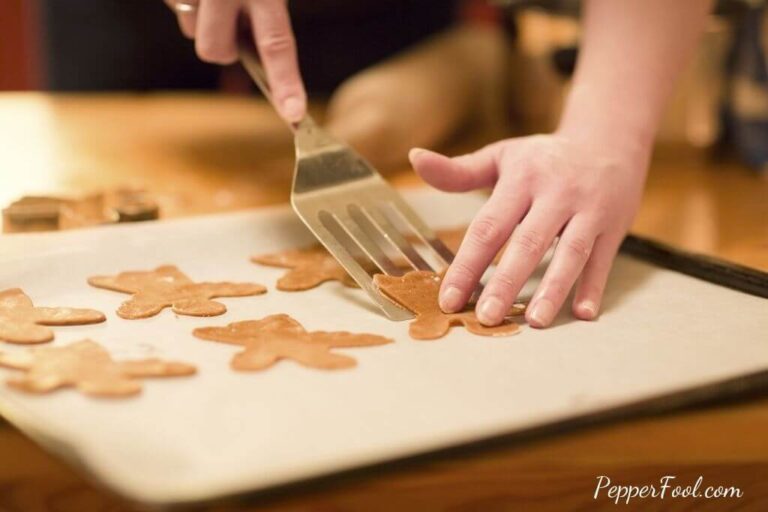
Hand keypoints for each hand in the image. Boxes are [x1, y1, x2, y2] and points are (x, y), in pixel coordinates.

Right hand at [165, 0, 305, 122]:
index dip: (286, 81)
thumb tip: (255, 51)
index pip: (277, 42)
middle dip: (222, 48)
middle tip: (231, 23)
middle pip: (215, 51)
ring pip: (189, 27)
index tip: (294, 113)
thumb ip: (265, 9)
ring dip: (200, 15)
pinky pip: (173, 3)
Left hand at [409, 132, 650, 327]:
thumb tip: (415, 159)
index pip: (489, 227)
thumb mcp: (502, 156)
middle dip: (506, 282)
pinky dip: (594, 286)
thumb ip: (459, 170)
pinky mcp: (614, 225)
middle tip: (486, 318)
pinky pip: (603, 259)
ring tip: (534, 322)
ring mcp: (588, 209)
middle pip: (527, 243)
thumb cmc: (543, 158)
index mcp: (521, 179)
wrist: (608, 138)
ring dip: (553, 288)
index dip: (468, 264)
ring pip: (570, 252)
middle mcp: (556, 193)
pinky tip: (582, 314)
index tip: (449, 299)